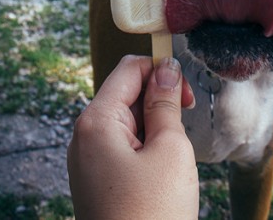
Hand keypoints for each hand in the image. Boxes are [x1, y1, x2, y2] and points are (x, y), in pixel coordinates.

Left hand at [68, 55, 198, 219]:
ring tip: (174, 154)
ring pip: (128, 121)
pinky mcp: (97, 180)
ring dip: (157, 126)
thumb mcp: (170, 149)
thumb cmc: (152, 212)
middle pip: (126, 93)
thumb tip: (165, 68)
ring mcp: (88, 161)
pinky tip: (163, 170)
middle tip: (186, 124)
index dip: (162, 70)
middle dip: (160, 100)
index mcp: (96, 122)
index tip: (189, 93)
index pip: (129, 69)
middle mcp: (84, 137)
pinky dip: (147, 147)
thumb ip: (166, 103)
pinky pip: (124, 146)